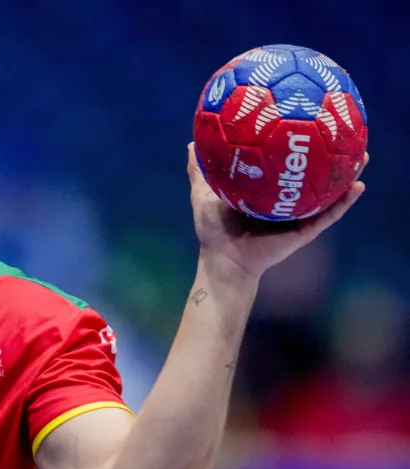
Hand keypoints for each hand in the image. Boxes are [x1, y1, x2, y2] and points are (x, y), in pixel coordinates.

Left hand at [187, 142, 366, 278]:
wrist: (222, 259)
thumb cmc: (213, 230)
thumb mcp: (204, 193)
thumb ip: (200, 171)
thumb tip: (192, 145)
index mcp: (267, 191)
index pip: (285, 163)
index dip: (297, 145)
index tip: (308, 121)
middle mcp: (286, 201)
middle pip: (312, 174)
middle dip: (329, 156)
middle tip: (345, 133)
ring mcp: (298, 216)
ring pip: (328, 192)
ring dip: (347, 175)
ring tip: (363, 155)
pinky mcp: (304, 231)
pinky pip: (328, 215)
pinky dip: (344, 202)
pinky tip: (358, 186)